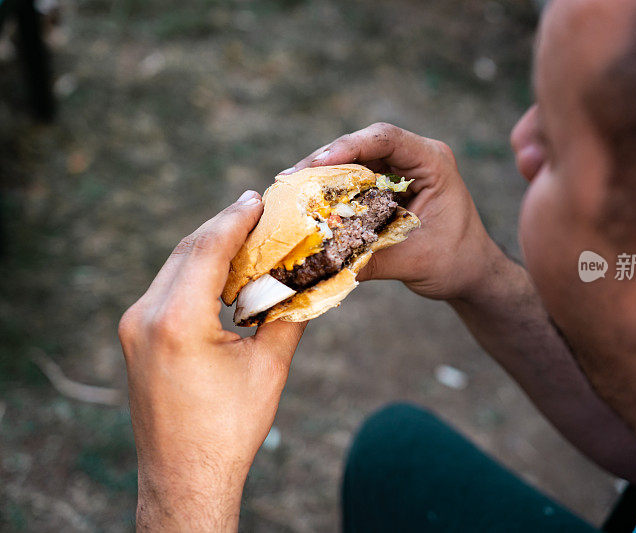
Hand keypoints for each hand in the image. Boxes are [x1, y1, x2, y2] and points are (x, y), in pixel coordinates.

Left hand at [118, 190, 305, 531]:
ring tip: (245, 233)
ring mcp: (134, 325)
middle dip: (223, 225)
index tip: (258, 197)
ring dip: (209, 246)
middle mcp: (147, 315)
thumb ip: (289, 315)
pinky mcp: (135, 335)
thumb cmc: (231, 428)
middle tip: (257, 209)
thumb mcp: (269, 367)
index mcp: (179, 321)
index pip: (209, 247)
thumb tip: (311, 278)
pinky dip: (196, 270)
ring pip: (174, 265)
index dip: (236, 218)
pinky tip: (222, 270)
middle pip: (188, 249)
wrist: (185, 476)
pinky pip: (167, 286)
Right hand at [284, 122, 503, 300]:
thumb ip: (370, 260)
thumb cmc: (456, 263)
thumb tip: (321, 263)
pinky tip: (308, 202)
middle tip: (289, 180)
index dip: (349, 146)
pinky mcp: (389, 186)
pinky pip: (356, 180)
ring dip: (324, 176)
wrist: (472, 273)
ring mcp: (401, 170)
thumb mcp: (414, 261)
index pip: (387, 139)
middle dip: (325, 161)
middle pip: (363, 146)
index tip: (317, 163)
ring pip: (355, 162)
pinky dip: (333, 191)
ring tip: (289, 190)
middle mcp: (417, 158)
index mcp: (433, 163)